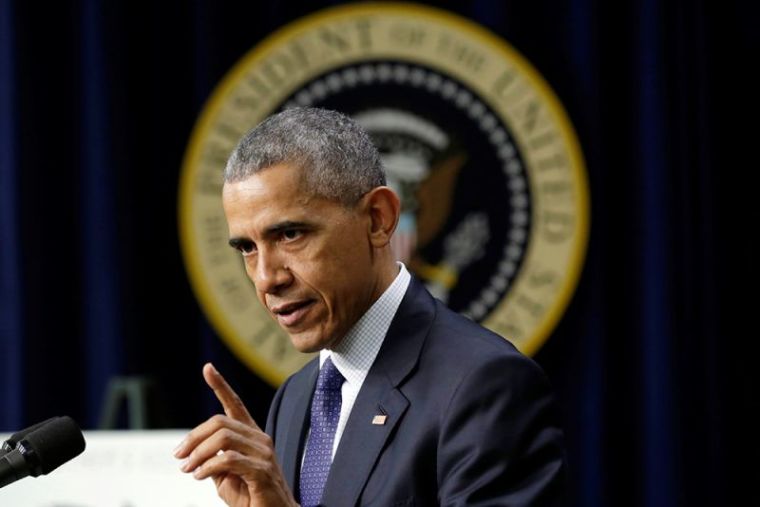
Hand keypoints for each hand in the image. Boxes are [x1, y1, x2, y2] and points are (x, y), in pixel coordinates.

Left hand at [174, 363, 297, 506]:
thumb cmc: (251, 498)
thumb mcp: (226, 477)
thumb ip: (214, 460)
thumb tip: (195, 452)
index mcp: (252, 436)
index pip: (235, 405)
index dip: (221, 385)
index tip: (207, 368)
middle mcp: (259, 439)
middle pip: (220, 422)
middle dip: (194, 437)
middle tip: (179, 456)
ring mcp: (263, 453)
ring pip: (223, 438)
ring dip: (198, 454)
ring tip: (188, 469)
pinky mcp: (262, 470)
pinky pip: (229, 460)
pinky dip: (208, 467)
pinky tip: (199, 476)